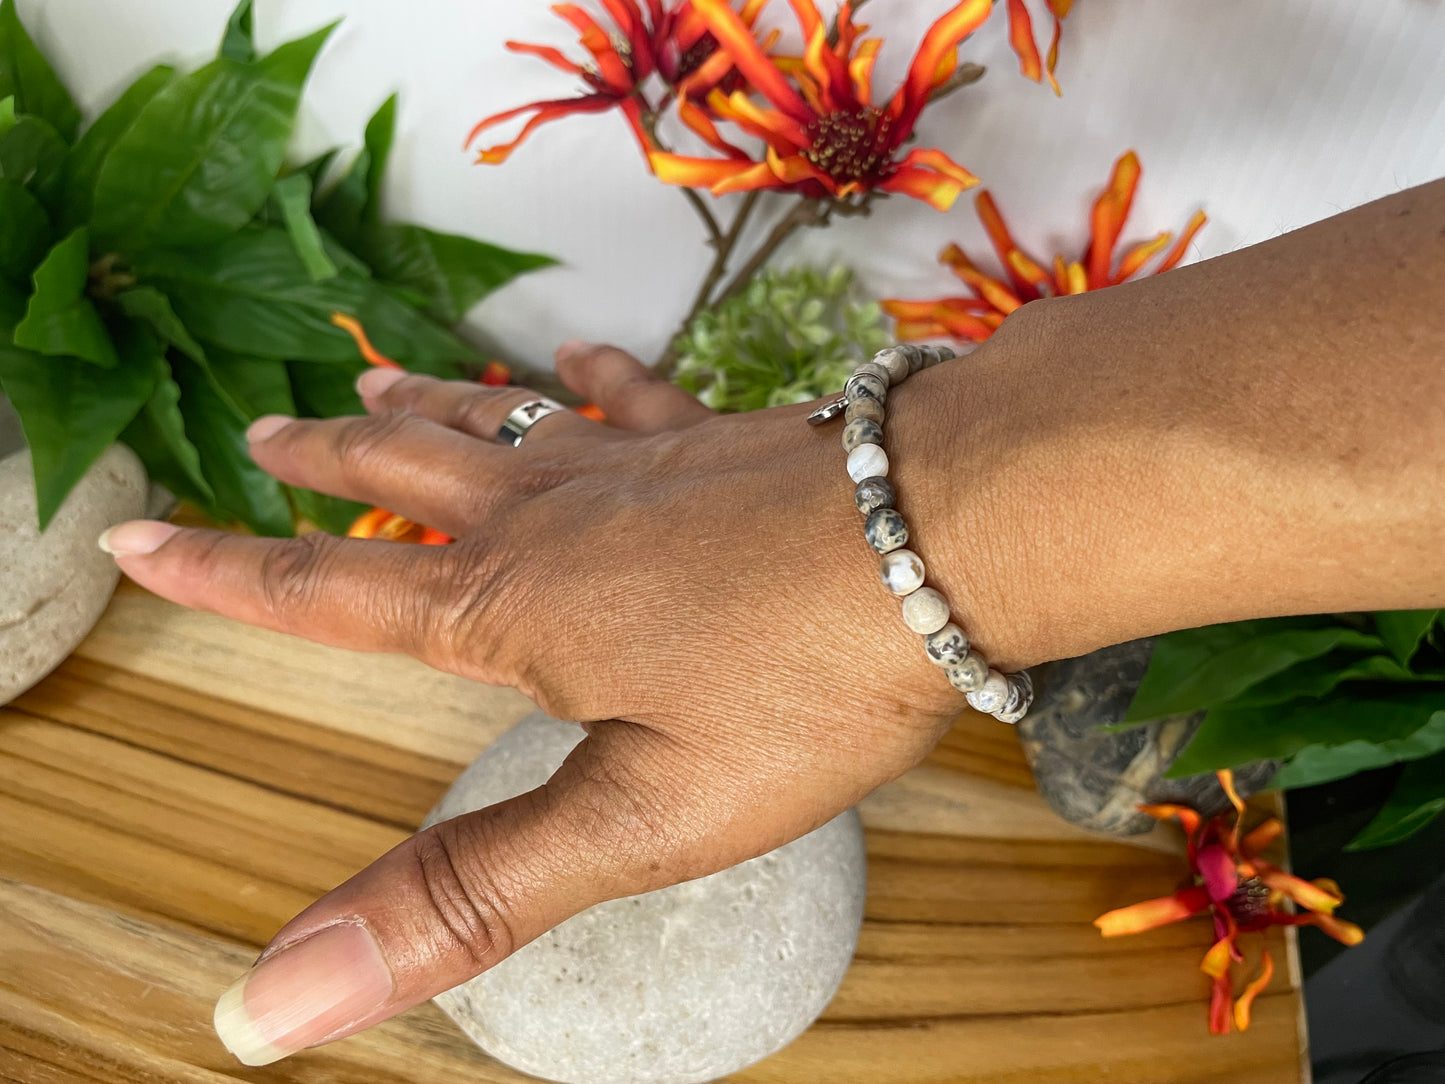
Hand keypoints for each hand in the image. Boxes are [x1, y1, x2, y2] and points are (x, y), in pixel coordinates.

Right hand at [100, 341, 991, 1065]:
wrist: (949, 538)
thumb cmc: (804, 681)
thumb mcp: (638, 817)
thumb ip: (470, 895)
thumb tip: (279, 997)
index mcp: (514, 608)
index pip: (332, 594)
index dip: (227, 578)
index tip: (141, 541)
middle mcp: (556, 512)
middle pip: (410, 475)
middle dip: (328, 463)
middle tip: (267, 435)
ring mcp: (641, 459)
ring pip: (503, 418)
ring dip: (430, 403)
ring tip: (374, 379)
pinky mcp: (721, 436)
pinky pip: (633, 391)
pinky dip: (590, 373)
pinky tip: (580, 354)